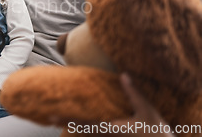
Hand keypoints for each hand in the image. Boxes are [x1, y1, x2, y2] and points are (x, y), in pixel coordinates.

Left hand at [54, 73, 174, 136]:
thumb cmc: (156, 130)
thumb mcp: (147, 110)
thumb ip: (134, 93)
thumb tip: (123, 74)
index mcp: (112, 128)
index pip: (84, 124)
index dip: (67, 120)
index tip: (51, 116)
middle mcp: (107, 136)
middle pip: (81, 131)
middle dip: (65, 124)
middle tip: (48, 117)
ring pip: (87, 135)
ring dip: (73, 127)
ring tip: (57, 119)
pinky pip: (94, 135)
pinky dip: (84, 129)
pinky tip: (77, 124)